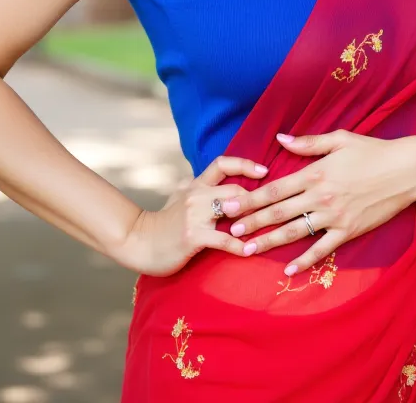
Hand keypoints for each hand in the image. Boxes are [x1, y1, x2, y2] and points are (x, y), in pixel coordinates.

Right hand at [114, 154, 268, 274]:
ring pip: (234, 210)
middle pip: (236, 189)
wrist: (139, 243)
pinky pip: (224, 240)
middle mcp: (196, 195)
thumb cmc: (163, 224)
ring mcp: (195, 215)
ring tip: (271, 228)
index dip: (245, 164)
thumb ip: (197, 188)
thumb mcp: (179, 197)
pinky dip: (240, 246)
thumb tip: (213, 178)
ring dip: (255, 220)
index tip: (264, 171)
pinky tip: (250, 251)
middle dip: (259, 199)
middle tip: (276, 208)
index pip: (222, 164)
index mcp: (195, 185)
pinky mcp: (194, 236)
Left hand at [226, 129, 415, 276]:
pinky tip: (289, 269)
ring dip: (270, 241)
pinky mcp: (349, 231)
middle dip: (252, 221)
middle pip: (279, 212)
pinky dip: (305, 260)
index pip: (275, 188)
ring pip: (295, 231)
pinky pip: (323, 249)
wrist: (405, 171)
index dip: (250, 198)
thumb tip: (280, 138)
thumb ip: (308, 142)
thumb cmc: (372, 151)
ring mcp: (334, 216)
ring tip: (248, 249)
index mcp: (314, 173)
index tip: (230, 206)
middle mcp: (320, 196)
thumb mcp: (339, 139)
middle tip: (230, 231)